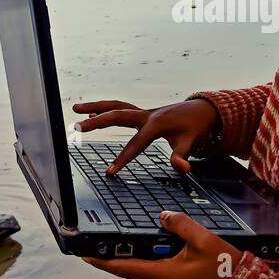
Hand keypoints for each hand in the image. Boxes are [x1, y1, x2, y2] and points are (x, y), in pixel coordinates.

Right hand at [71, 98, 219, 174]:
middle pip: (117, 116)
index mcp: (156, 124)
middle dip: (97, 122)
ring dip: (95, 107)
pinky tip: (93, 114)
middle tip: (78, 128)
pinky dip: (105, 109)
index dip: (123, 158)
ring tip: (76, 109)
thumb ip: (182, 156)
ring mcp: (144, 112)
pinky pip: (120, 108)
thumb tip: (181, 168)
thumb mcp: (191, 143)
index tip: (109, 172)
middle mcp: (147, 115)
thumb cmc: (195, 128)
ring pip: (115, 106)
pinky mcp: (143, 113)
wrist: (203, 111)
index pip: (135, 144)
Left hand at [85, 211, 243, 278]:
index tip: (85, 256)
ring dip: (170, 261)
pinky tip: (197, 267)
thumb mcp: (205, 240)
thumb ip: (180, 225)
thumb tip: (163, 216)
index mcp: (165, 276)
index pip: (126, 267)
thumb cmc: (226, 270)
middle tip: (183, 245)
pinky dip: (177, 271)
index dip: (103, 261)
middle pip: (148, 265)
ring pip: (160, 272)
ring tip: (197, 256)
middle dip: (159, 251)